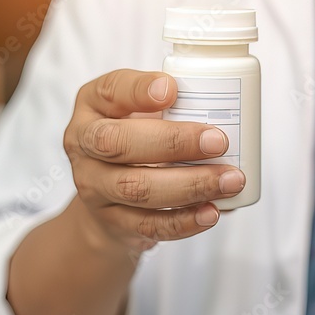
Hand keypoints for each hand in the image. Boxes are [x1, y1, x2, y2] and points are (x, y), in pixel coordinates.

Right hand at [63, 69, 245, 254]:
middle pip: (118, 143)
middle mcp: (84, 144)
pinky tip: (213, 211)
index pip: (111, 90)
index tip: (173, 90)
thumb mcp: (140, 108)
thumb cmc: (135, 137)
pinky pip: (149, 224)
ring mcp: (95, 186)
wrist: (106, 195)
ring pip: (137, 189)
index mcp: (93, 104)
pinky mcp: (113, 221)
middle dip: (173, 142)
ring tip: (230, 180)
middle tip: (219, 141)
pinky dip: (185, 220)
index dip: (139, 90)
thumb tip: (226, 112)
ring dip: (190, 185)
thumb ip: (172, 104)